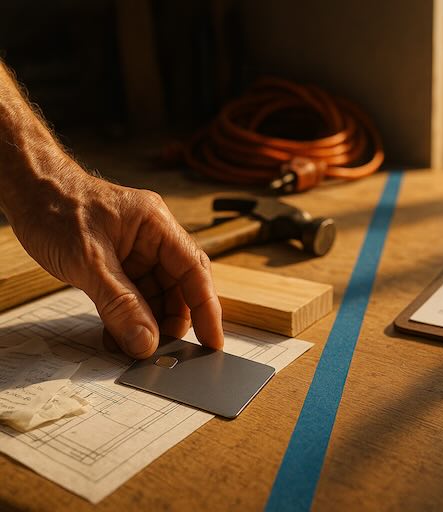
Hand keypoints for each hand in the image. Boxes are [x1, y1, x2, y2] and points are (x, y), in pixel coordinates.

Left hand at [7, 154, 223, 357]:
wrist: (26, 190)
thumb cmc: (54, 207)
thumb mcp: (87, 261)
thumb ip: (119, 304)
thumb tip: (146, 341)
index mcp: (156, 225)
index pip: (194, 270)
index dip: (207, 308)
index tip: (212, 340)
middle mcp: (153, 238)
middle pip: (179, 286)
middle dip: (172, 320)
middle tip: (162, 351)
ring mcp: (137, 251)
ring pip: (156, 295)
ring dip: (147, 323)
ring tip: (131, 347)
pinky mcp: (120, 263)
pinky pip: (134, 296)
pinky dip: (128, 318)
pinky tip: (116, 335)